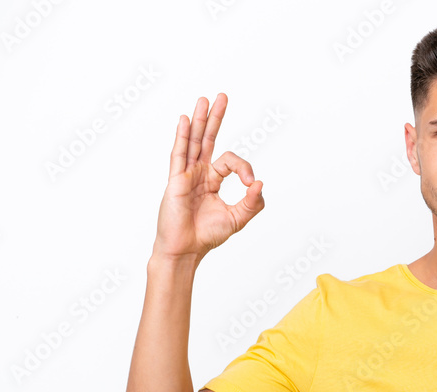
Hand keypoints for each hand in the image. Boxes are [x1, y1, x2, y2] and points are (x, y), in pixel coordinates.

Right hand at [153, 93, 264, 263]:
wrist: (186, 249)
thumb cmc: (207, 235)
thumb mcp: (238, 218)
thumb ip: (253, 202)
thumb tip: (261, 183)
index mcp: (212, 180)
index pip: (230, 161)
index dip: (244, 168)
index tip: (251, 184)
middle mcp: (199, 173)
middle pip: (208, 139)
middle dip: (216, 118)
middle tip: (222, 96)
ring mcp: (186, 175)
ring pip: (194, 141)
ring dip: (199, 120)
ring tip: (204, 99)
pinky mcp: (176, 181)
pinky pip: (179, 154)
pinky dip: (182, 136)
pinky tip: (185, 120)